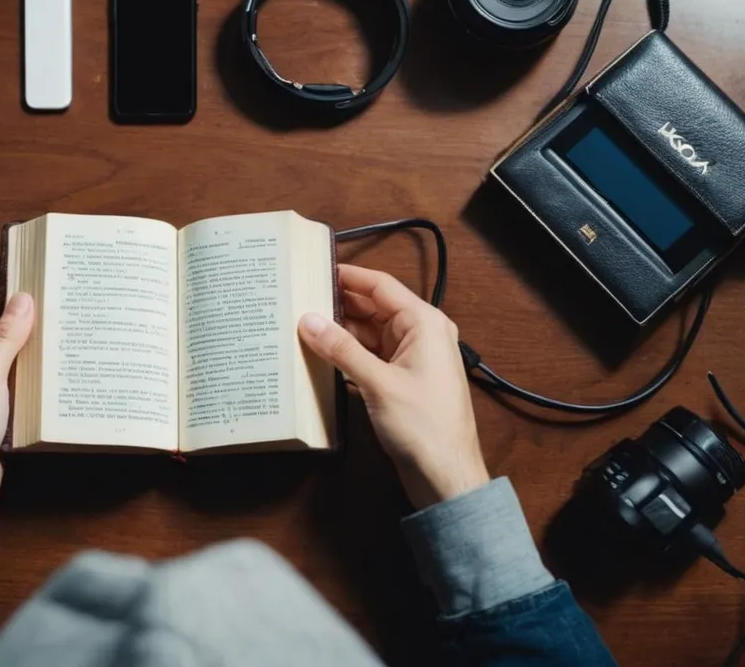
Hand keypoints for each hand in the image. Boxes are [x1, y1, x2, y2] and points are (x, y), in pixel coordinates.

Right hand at [298, 265, 488, 508]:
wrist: (445, 475)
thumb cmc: (423, 425)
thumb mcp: (378, 382)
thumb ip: (341, 349)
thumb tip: (307, 320)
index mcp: (424, 323)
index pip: (380, 286)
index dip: (348, 275)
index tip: (314, 267)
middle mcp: (420, 334)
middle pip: (373, 307)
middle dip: (338, 303)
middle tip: (298, 296)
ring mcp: (411, 358)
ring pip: (369, 333)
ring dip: (340, 331)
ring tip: (301, 323)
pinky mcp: (401, 380)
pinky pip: (370, 356)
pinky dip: (347, 354)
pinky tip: (319, 354)